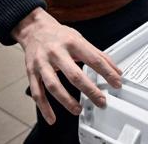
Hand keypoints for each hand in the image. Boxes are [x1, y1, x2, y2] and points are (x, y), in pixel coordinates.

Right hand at [12, 8, 122, 124]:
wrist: (34, 30)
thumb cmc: (60, 36)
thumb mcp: (80, 39)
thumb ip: (98, 55)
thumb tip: (116, 71)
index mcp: (72, 42)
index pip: (93, 59)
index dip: (107, 72)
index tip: (116, 83)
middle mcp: (56, 52)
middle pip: (74, 75)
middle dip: (89, 90)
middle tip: (100, 100)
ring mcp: (42, 63)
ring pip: (53, 86)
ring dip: (66, 101)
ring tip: (78, 110)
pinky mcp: (31, 72)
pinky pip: (37, 93)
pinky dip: (44, 108)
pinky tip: (52, 118)